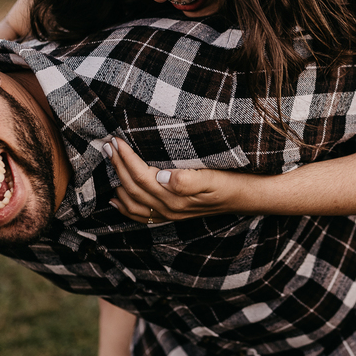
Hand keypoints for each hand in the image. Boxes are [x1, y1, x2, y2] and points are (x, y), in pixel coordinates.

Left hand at [103, 138, 256, 222]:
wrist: (248, 197)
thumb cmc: (232, 181)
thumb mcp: (214, 177)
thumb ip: (188, 179)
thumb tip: (162, 177)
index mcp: (176, 197)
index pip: (141, 176)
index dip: (126, 158)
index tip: (116, 140)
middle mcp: (169, 208)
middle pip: (132, 187)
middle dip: (117, 165)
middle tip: (107, 144)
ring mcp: (170, 214)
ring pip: (132, 202)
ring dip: (117, 181)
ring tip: (110, 161)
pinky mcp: (173, 214)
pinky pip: (142, 215)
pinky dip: (125, 207)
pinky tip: (116, 198)